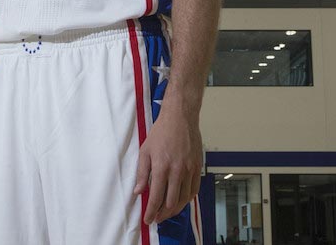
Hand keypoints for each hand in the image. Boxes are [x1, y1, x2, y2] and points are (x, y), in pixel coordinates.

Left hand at [133, 107, 201, 224]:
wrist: (180, 117)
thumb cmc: (162, 131)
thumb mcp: (145, 150)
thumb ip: (142, 173)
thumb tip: (138, 191)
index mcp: (162, 166)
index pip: (156, 197)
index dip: (151, 211)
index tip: (148, 218)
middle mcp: (177, 170)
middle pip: (171, 202)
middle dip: (163, 214)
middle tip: (156, 217)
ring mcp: (189, 169)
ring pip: (184, 199)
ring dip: (175, 209)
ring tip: (167, 212)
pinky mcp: (197, 167)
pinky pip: (194, 190)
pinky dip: (187, 199)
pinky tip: (181, 201)